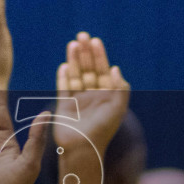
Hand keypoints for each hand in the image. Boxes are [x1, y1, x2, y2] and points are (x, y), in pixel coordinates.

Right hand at [54, 32, 131, 159]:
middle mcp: (92, 96)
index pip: (102, 71)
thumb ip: (120, 87)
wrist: (83, 147)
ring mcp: (78, 100)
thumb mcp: (118, 107)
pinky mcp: (64, 106)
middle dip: (86, 53)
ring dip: (74, 60)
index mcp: (106, 95)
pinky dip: (63, 76)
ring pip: (75, 75)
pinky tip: (64, 65)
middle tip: (82, 36)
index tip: (95, 41)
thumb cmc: (103, 129)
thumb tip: (115, 68)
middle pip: (88, 69)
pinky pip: (63, 87)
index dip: (99, 56)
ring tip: (72, 44)